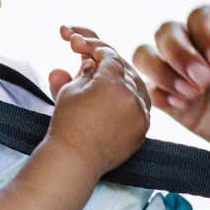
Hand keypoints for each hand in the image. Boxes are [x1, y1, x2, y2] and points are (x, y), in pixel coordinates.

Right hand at [42, 25, 149, 176]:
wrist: (74, 160)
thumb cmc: (67, 125)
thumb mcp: (71, 90)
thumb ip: (85, 72)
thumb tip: (92, 64)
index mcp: (113, 82)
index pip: (109, 56)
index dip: (96, 49)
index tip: (86, 48)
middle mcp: (132, 96)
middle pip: (125, 69)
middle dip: (109, 64)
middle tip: (94, 63)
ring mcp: (140, 114)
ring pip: (136, 87)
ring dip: (122, 80)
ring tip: (105, 80)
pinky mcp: (143, 130)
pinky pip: (141, 107)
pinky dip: (130, 100)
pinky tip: (117, 98)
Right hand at [133, 4, 209, 174]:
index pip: (201, 14)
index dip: (204, 33)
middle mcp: (207, 46)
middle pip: (167, 31)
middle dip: (179, 52)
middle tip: (206, 79)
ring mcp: (192, 76)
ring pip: (149, 55)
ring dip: (161, 69)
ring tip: (191, 91)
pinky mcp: (184, 107)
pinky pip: (153, 91)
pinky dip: (157, 93)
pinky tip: (182, 104)